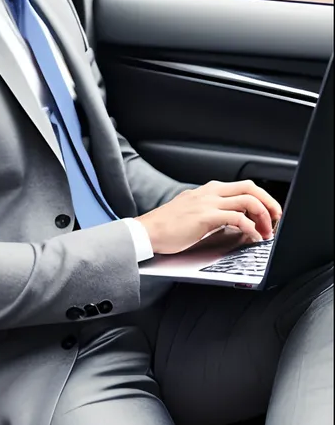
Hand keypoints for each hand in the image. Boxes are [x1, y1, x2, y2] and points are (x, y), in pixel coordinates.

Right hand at [137, 179, 282, 254]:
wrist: (147, 231)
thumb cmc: (166, 226)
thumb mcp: (192, 212)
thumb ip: (212, 213)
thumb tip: (233, 222)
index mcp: (207, 190)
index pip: (242, 187)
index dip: (260, 199)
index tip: (269, 213)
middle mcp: (210, 192)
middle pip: (250, 188)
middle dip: (268, 202)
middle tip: (276, 219)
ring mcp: (208, 203)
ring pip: (248, 200)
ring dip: (263, 216)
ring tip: (267, 232)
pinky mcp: (206, 217)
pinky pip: (238, 218)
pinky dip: (251, 228)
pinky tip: (253, 237)